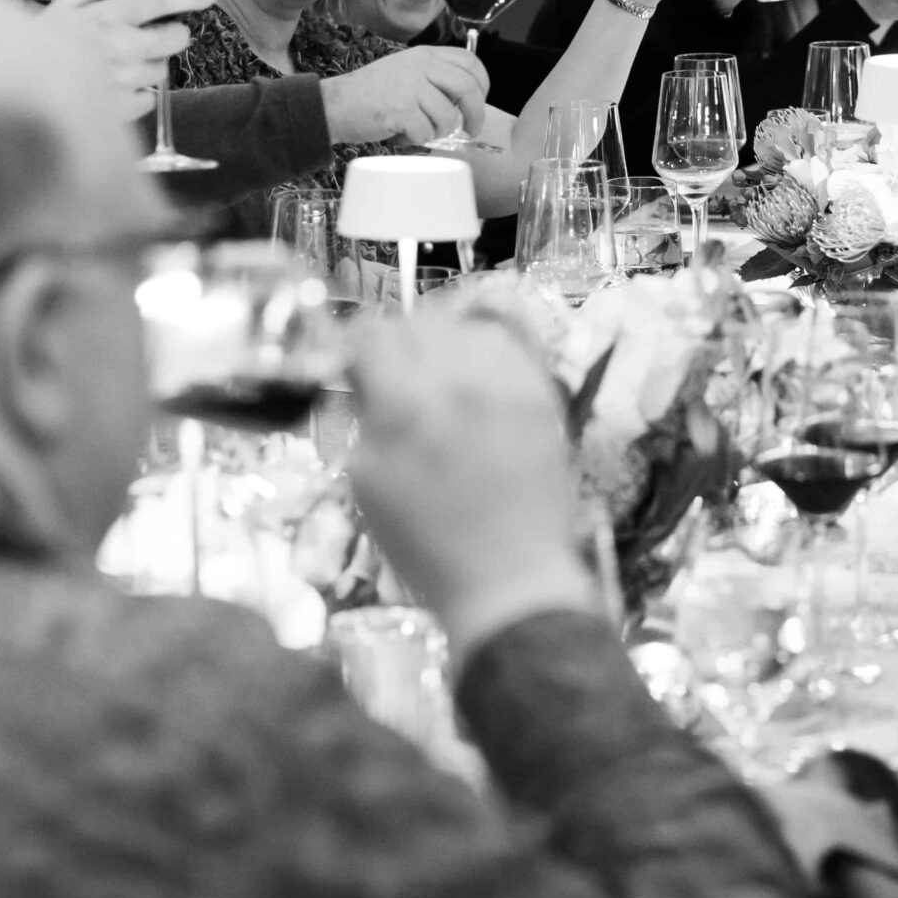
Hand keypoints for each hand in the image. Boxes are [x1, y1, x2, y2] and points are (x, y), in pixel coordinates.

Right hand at [39, 0, 208, 119]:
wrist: (16, 88)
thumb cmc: (40, 45)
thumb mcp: (63, 6)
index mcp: (104, 17)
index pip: (155, 0)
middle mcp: (117, 47)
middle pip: (172, 40)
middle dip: (173, 35)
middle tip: (162, 35)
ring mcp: (120, 81)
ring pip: (161, 70)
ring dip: (150, 65)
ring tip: (123, 63)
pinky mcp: (119, 110)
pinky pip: (148, 98)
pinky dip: (138, 93)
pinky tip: (116, 86)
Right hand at [318, 46, 490, 145]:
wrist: (334, 104)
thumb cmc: (371, 93)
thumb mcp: (405, 71)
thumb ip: (434, 76)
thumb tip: (468, 98)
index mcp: (425, 55)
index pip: (470, 62)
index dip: (483, 83)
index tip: (480, 101)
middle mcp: (420, 66)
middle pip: (468, 89)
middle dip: (476, 115)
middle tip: (471, 129)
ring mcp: (410, 87)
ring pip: (447, 117)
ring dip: (438, 131)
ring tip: (418, 130)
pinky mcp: (400, 110)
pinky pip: (426, 132)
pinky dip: (417, 140)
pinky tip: (402, 134)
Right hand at [348, 302, 593, 657]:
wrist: (509, 577)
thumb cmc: (426, 543)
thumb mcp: (367, 482)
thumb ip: (365, 416)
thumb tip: (364, 377)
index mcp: (405, 405)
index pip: (372, 331)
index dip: (356, 344)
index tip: (356, 365)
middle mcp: (458, 380)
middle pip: (418, 320)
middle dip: (398, 342)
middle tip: (394, 374)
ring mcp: (508, 382)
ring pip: (465, 323)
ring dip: (444, 340)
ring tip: (438, 375)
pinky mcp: (542, 392)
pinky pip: (510, 341)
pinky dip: (486, 348)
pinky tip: (477, 376)